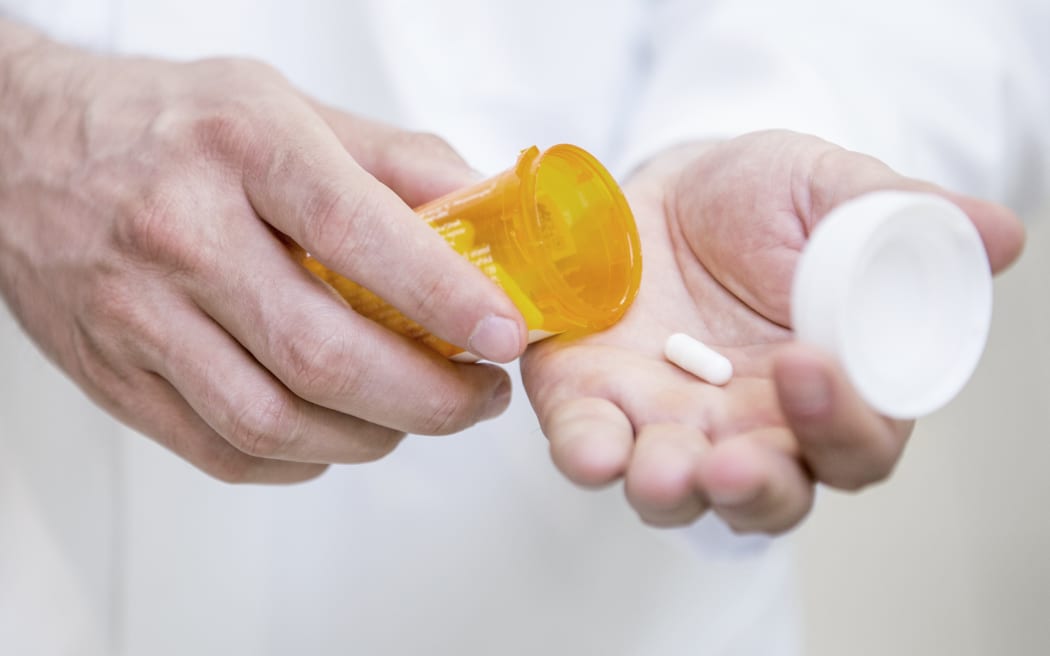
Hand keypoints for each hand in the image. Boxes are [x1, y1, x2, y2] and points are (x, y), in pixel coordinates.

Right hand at [0, 24, 524, 482]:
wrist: (19, 148)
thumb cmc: (170, 124)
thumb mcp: (288, 107)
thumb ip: (395, 162)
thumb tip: (488, 217)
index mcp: (242, 148)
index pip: (359, 234)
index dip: (446, 297)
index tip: (505, 336)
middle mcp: (182, 231)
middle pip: (323, 355)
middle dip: (428, 399)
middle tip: (479, 398)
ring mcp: (137, 313)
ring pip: (274, 421)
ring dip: (370, 439)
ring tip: (416, 416)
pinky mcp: (112, 374)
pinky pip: (222, 450)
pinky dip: (300, 461)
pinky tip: (335, 433)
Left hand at [521, 130, 1024, 532]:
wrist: (669, 187)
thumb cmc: (764, 199)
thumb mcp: (831, 192)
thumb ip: (900, 218)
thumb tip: (997, 235)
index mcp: (827, 389)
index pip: (854, 444)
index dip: (839, 423)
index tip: (806, 363)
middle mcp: (752, 426)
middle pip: (766, 494)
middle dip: (751, 488)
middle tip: (730, 463)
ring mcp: (670, 423)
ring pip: (677, 492)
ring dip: (669, 489)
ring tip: (659, 469)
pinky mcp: (595, 404)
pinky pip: (591, 447)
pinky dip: (589, 453)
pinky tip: (590, 449)